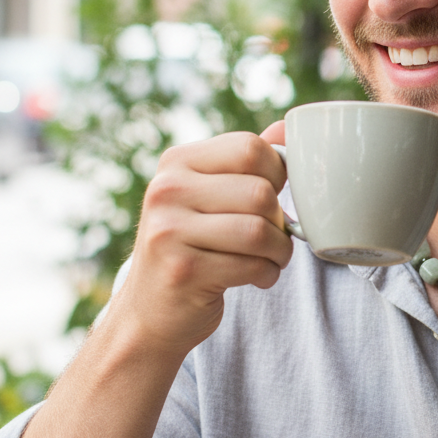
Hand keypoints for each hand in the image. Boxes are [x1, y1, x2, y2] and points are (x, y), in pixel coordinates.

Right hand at [114, 130, 293, 357]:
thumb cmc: (194, 245)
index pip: (250, 148)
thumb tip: (287, 125)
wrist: (150, 311)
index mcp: (178, 162)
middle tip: (274, 237)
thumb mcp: (211, 194)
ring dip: (279, 251)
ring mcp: (169, 231)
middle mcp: (167, 190)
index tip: (273, 195)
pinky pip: (252, 265)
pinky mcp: (181, 271)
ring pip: (260, 230)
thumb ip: (247, 161)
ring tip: (270, 257)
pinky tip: (256, 277)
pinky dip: (267, 274)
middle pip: (260, 192)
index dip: (277, 173)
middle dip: (282, 221)